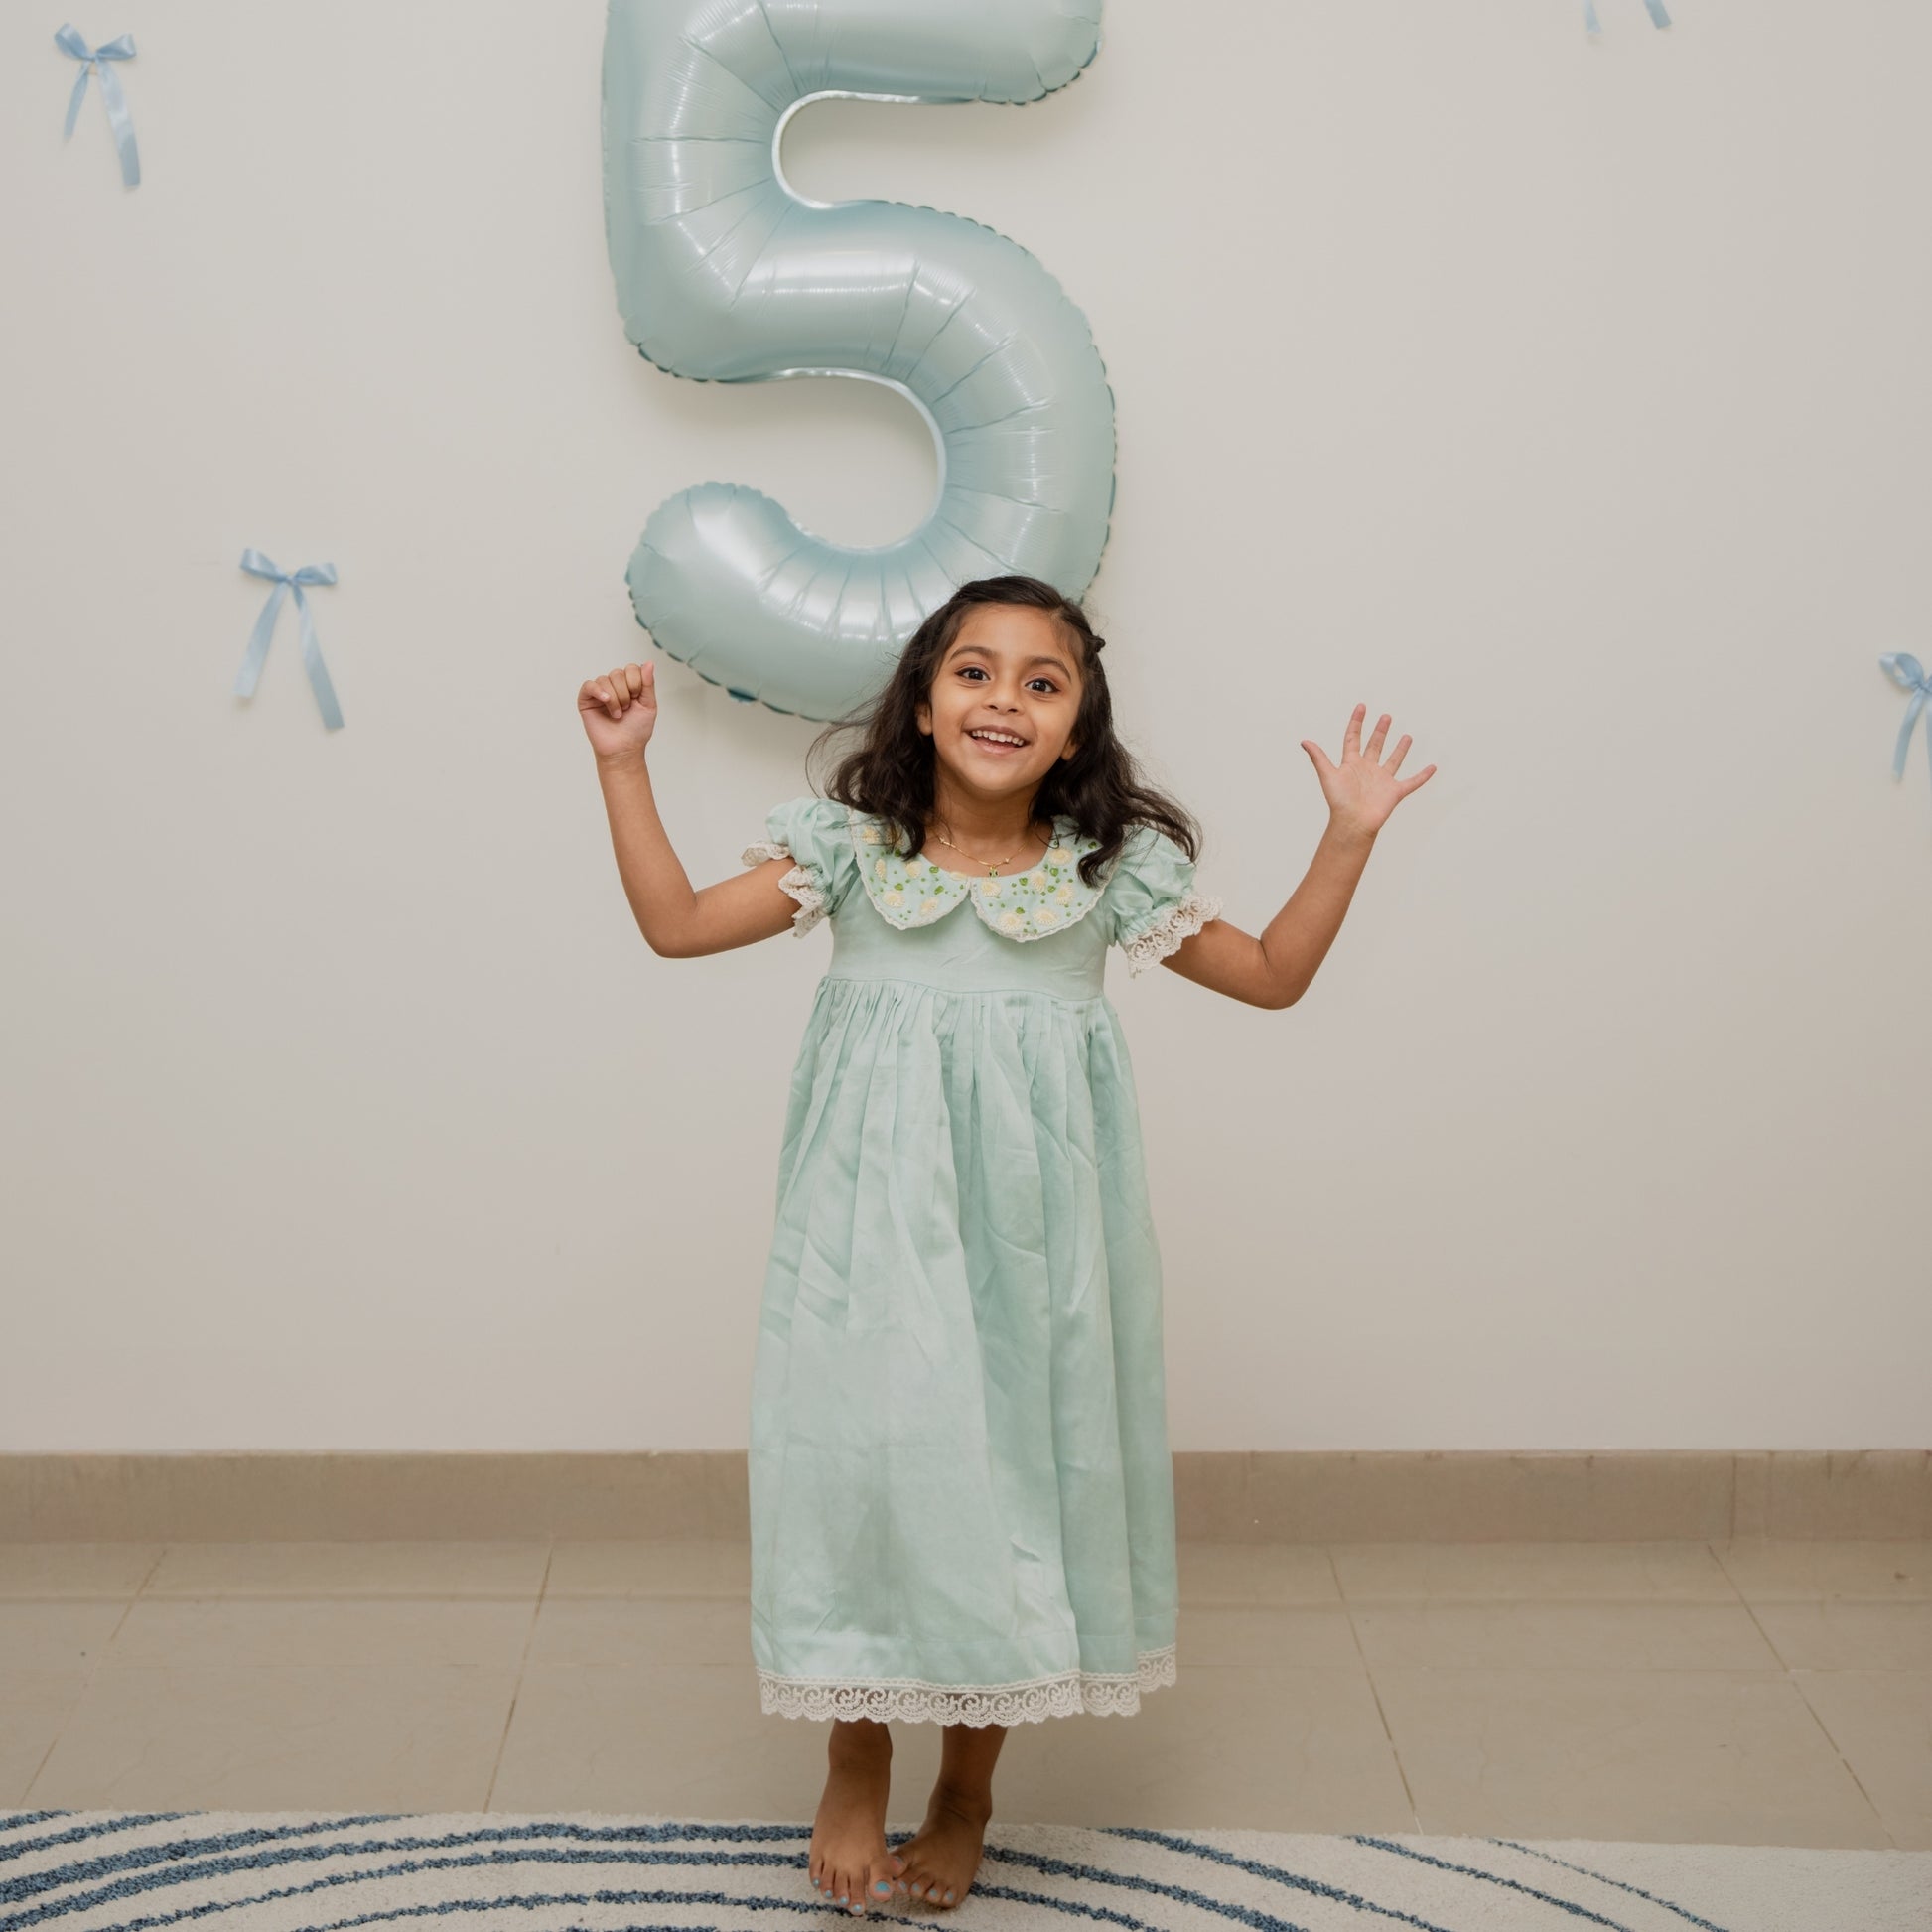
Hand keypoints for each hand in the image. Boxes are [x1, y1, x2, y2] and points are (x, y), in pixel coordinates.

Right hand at [579, 660, 657, 760]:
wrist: (624, 748)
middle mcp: (614, 686)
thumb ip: (648, 683)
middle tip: (626, 709)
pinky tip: (605, 700)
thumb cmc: (636, 730)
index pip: (631, 668)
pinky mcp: (586, 700)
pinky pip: (589, 685)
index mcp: (629, 685)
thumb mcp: (649, 704)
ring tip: (617, 714)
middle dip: (625, 693)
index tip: (637, 698)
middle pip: (617, 673)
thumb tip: (648, 663)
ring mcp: (599, 692)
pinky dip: (597, 691)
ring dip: (614, 699)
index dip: (636, 682)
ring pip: (604, 680)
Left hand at [1300, 703, 1434, 836]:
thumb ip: (1318, 757)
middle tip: (1386, 717)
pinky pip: (1412, 782)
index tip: (1361, 707)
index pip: (1353, 738)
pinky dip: (1423, 776)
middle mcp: (1367, 770)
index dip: (1356, 722)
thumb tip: (1304, 741)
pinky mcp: (1395, 792)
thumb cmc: (1339, 802)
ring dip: (1400, 749)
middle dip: (1380, 731)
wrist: (1353, 823)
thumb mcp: (1328, 775)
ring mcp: (1382, 781)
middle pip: (1374, 746)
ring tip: (1407, 736)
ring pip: (1393, 760)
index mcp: (1351, 764)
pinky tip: (1432, 767)